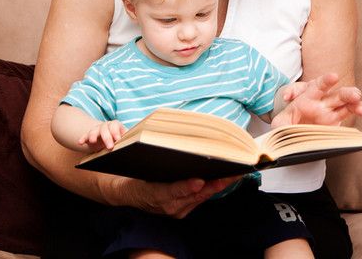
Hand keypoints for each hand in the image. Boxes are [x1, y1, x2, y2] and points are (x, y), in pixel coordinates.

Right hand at [78, 120, 127, 150]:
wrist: (110, 141)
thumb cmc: (120, 141)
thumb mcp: (125, 140)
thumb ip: (129, 141)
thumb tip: (137, 146)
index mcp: (116, 126)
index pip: (115, 125)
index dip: (116, 131)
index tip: (118, 139)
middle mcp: (106, 126)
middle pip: (105, 128)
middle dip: (107, 137)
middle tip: (110, 147)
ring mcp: (97, 130)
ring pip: (94, 130)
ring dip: (93, 135)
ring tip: (92, 141)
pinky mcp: (89, 136)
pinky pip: (85, 136)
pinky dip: (83, 138)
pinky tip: (80, 142)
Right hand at [114, 175, 241, 218]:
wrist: (129, 195)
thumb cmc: (138, 177)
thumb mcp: (144, 169)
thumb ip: (160, 164)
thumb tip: (178, 150)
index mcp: (156, 194)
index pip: (173, 191)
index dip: (187, 186)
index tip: (199, 181)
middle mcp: (168, 206)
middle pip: (194, 195)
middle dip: (213, 184)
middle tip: (229, 174)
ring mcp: (176, 210)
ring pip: (200, 198)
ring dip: (217, 186)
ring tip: (233, 174)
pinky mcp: (182, 211)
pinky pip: (199, 200)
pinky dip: (211, 189)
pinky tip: (223, 179)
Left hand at [272, 73, 361, 127]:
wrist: (292, 134)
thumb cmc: (286, 124)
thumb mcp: (279, 123)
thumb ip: (281, 124)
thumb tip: (283, 125)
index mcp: (309, 97)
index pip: (318, 85)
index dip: (326, 80)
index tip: (334, 77)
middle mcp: (323, 103)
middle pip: (338, 94)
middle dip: (348, 93)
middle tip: (356, 95)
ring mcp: (332, 113)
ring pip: (348, 105)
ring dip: (356, 105)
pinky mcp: (336, 124)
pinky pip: (348, 122)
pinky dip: (355, 125)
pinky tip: (361, 130)